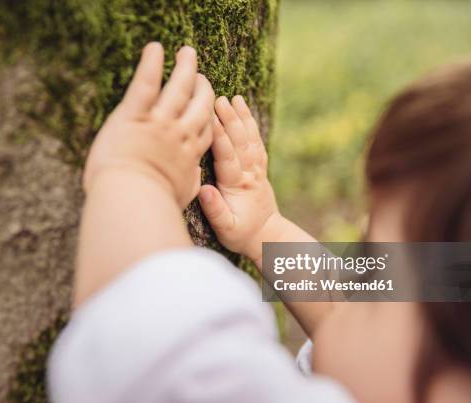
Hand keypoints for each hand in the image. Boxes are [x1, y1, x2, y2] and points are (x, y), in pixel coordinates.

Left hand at [83, 42, 214, 207]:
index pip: (207, 129)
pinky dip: (150, 64)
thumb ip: (188, 181)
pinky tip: (155, 48)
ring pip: (178, 89)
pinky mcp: (134, 115)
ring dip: (184, 68)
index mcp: (189, 155)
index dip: (210, 115)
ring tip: (187, 52)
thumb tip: (196, 177)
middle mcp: (179, 134)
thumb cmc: (152, 203)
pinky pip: (146, 84)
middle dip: (202, 87)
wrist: (131, 201)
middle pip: (199, 104)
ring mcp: (159, 122)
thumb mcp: (180, 195)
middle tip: (202, 75)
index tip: (212, 106)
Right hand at [198, 95, 283, 261]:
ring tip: (233, 98)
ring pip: (250, 138)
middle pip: (240, 142)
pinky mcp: (259, 167)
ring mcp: (256, 169)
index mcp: (237, 186)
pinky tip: (243, 109)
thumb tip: (204, 189)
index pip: (227, 156)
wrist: (267, 237)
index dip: (219, 136)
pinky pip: (256, 141)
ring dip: (242, 117)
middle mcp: (249, 174)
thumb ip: (216, 210)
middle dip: (230, 119)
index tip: (209, 117)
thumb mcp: (226, 229)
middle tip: (220, 99)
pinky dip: (250, 124)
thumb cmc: (241, 235)